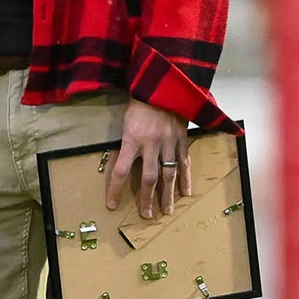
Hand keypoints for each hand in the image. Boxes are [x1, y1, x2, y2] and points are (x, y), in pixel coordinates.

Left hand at [105, 99, 192, 219]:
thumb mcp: (125, 122)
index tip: (112, 205)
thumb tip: (123, 164)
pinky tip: (186, 192)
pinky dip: (186, 178)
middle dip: (147, 199)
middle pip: (148, 178)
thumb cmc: (139, 103)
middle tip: (147, 215)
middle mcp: (151, 144)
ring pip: (169, 174)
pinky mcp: (182, 138)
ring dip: (168, 194)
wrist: (161, 84)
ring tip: (167, 210)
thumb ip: (126, 143)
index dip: (115, 189)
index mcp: (132, 139)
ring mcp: (169, 142)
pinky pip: (185, 162)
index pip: (120, 170)